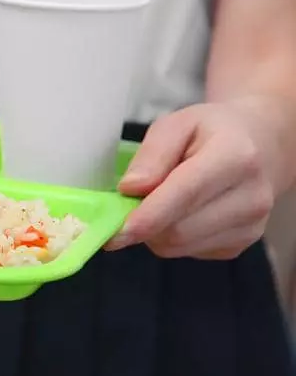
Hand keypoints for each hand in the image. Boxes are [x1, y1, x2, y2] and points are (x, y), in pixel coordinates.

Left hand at [106, 101, 285, 259]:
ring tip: (156, 202)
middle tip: (125, 205)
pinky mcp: (242, 244)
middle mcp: (252, 197)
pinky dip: (172, 237)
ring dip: (154, 232)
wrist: (260, 147)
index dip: (148, 216)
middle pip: (180, 229)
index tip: (115, 230)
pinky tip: (179, 213)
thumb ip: (152, 154)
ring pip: (181, 246)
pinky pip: (190, 251)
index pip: (185, 194)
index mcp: (235, 156)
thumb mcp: (176, 124)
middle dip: (143, 223)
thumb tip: (130, 188)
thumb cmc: (211, 132)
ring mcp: (251, 226)